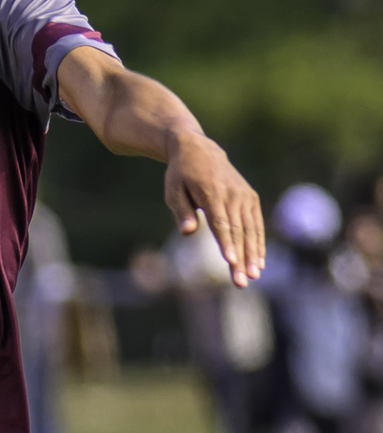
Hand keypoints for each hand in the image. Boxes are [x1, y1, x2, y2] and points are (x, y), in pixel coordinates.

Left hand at [164, 134, 265, 287]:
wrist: (199, 149)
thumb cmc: (181, 174)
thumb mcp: (173, 191)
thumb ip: (181, 211)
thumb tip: (188, 232)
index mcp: (211, 193)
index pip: (221, 223)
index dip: (226, 243)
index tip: (230, 262)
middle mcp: (232, 194)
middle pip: (238, 231)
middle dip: (241, 258)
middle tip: (241, 282)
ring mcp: (244, 196)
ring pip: (251, 229)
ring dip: (253, 254)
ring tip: (254, 276)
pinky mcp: (250, 198)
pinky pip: (256, 223)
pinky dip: (258, 242)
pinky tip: (259, 261)